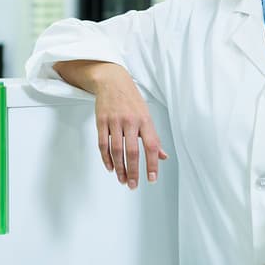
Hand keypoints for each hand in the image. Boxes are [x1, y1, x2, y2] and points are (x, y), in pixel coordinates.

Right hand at [54, 61, 167, 188]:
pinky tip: (110, 168)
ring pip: (117, 150)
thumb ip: (153, 137)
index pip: (152, 146)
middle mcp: (130, 121)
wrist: (111, 80)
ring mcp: (115, 121)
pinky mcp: (101, 121)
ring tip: (122, 180)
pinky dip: (106, 158)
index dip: (152, 164)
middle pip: (133, 151)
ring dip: (119, 168)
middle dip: (134, 171)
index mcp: (145, 120)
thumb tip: (163, 156)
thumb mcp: (146, 115)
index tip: (152, 179)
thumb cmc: (131, 99)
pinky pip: (103, 144)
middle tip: (133, 185)